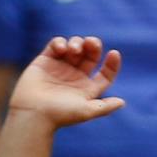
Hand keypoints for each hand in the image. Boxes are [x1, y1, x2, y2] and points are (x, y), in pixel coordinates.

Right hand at [7, 36, 124, 127]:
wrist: (34, 112)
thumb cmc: (61, 114)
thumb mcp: (87, 111)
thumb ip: (105, 107)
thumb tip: (122, 102)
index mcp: (88, 88)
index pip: (105, 73)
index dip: (111, 64)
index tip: (114, 54)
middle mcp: (76, 77)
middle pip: (90, 55)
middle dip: (93, 46)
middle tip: (92, 43)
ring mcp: (60, 67)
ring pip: (74, 47)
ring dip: (77, 42)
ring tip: (74, 50)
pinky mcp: (45, 61)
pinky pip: (55, 45)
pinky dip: (60, 42)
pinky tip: (62, 49)